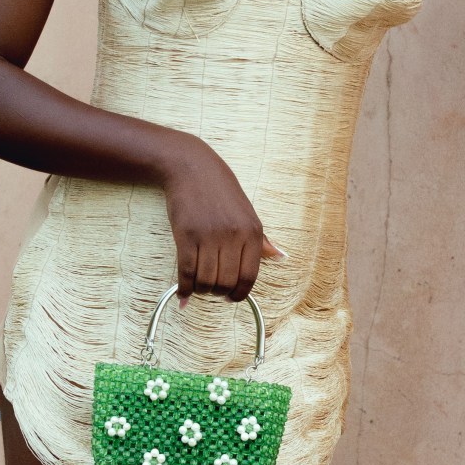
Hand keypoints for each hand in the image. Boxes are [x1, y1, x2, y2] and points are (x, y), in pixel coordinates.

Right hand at [159, 137, 284, 302]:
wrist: (191, 167)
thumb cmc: (221, 190)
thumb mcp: (248, 212)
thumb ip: (261, 239)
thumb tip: (280, 257)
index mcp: (252, 231)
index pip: (249, 276)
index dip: (239, 294)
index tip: (231, 297)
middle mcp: (233, 236)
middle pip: (226, 282)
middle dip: (218, 293)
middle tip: (211, 289)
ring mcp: (209, 236)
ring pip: (206, 280)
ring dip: (201, 290)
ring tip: (198, 286)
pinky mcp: (186, 235)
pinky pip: (186, 271)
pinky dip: (184, 287)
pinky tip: (184, 292)